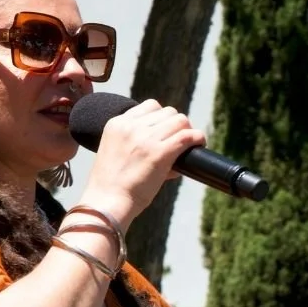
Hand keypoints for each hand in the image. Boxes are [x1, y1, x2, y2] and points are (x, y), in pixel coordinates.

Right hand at [77, 99, 205, 225]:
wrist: (108, 200)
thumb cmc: (113, 184)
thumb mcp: (117, 152)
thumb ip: (137, 143)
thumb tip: (169, 146)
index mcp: (117, 123)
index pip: (150, 106)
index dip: (164, 118)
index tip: (168, 131)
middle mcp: (131, 126)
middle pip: (168, 112)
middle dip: (178, 125)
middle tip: (181, 141)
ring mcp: (146, 138)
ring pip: (181, 120)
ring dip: (189, 131)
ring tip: (191, 144)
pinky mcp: (160, 153)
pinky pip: (187, 136)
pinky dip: (198, 139)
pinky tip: (200, 145)